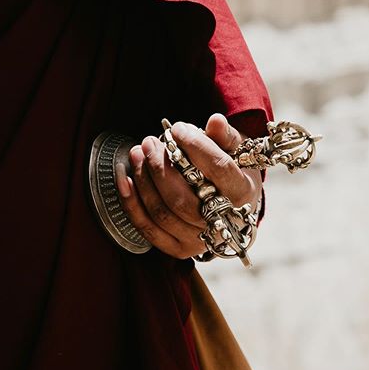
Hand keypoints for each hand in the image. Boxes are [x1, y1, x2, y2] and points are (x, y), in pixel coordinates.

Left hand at [115, 114, 261, 258]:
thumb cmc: (234, 173)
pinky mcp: (180, 249)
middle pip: (182, 198)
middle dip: (159, 167)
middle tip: (149, 142)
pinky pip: (148, 228)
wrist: (233, 207)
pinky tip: (125, 179)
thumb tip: (214, 121)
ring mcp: (200, 240)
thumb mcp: (238, 151)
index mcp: (243, 194)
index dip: (195, 147)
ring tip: (137, 154)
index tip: (176, 129)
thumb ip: (225, 136)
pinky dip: (131, 204)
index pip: (218, 170)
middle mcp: (223, 222)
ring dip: (143, 181)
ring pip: (162, 213)